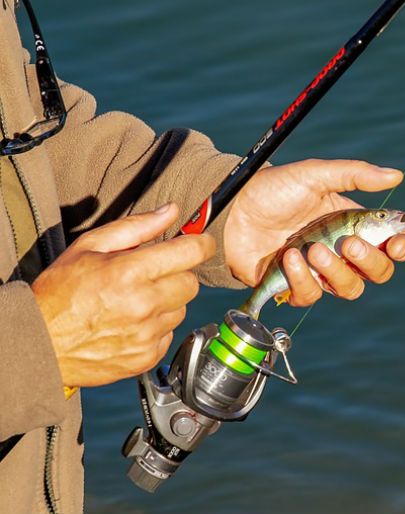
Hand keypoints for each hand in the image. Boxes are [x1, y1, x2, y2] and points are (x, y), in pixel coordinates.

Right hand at [31, 203, 213, 387]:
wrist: (39, 342)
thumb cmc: (59, 292)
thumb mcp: (89, 247)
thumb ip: (136, 227)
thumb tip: (171, 211)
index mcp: (130, 272)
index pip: (191, 252)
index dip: (201, 243)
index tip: (201, 242)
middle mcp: (143, 304)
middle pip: (191, 283)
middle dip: (177, 274)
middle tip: (151, 275)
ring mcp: (147, 334)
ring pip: (181, 309)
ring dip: (167, 302)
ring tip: (134, 302)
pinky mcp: (147, 356)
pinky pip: (169, 333)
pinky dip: (156, 327)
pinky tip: (131, 323)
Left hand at [223, 159, 404, 304]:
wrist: (232, 209)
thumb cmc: (274, 189)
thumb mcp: (315, 175)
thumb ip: (355, 175)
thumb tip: (396, 176)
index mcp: (354, 224)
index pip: (391, 245)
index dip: (401, 248)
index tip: (397, 244)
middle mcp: (341, 251)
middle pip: (378, 272)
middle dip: (369, 261)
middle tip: (348, 243)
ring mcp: (319, 271)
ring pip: (349, 289)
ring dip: (335, 271)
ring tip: (312, 249)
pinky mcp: (293, 286)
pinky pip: (311, 296)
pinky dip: (302, 279)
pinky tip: (289, 258)